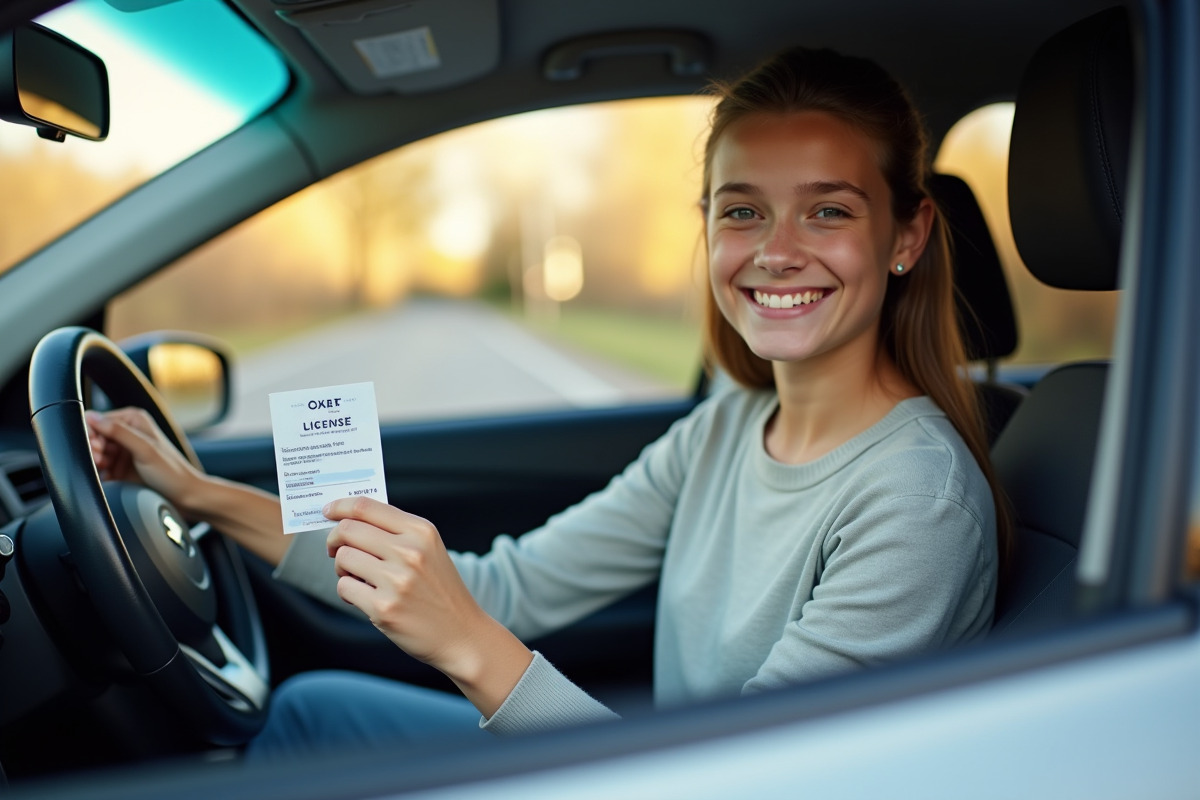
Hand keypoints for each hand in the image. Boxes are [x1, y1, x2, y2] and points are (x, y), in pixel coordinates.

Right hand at [85, 408, 204, 508]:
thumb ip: (119, 432)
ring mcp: (123, 450)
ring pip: (94, 453)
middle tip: (102, 462)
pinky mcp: (120, 467)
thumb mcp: (145, 450)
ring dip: (95, 462)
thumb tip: (92, 417)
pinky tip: (108, 478)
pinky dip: (99, 472)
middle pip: (93, 437)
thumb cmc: (171, 472)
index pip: (97, 420)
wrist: (185, 496)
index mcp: (133, 419)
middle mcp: (127, 431)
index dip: (91, 434)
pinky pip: (99, 467)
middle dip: (93, 450)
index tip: (96, 450)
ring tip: (108, 471)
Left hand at [324, 497, 531, 715]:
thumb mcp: (430, 550)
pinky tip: (364, 597)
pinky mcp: (383, 607)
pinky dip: (348, 591)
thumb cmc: (440, 591)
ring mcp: (396, 580)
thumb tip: (350, 519)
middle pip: (348, 530)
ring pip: (343, 558)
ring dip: (342, 568)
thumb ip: (397, 532)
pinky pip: (345, 587)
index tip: (328, 510)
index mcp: (421, 531)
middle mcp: (409, 551)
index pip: (367, 507)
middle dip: (334, 539)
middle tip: (335, 549)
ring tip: (358, 578)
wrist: (462, 634)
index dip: (340, 506)